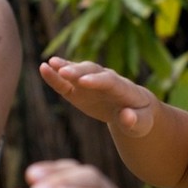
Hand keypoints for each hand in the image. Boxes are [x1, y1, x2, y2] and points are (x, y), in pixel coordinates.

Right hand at [39, 58, 155, 136]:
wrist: (134, 110)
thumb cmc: (140, 118)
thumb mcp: (143, 124)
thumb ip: (136, 121)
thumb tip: (127, 117)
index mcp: (124, 89)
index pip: (110, 82)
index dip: (97, 81)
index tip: (84, 82)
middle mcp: (107, 80)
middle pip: (92, 72)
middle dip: (78, 72)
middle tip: (64, 71)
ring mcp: (92, 83)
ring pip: (79, 72)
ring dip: (66, 67)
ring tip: (50, 64)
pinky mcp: (79, 90)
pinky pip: (66, 83)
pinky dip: (55, 76)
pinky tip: (43, 68)